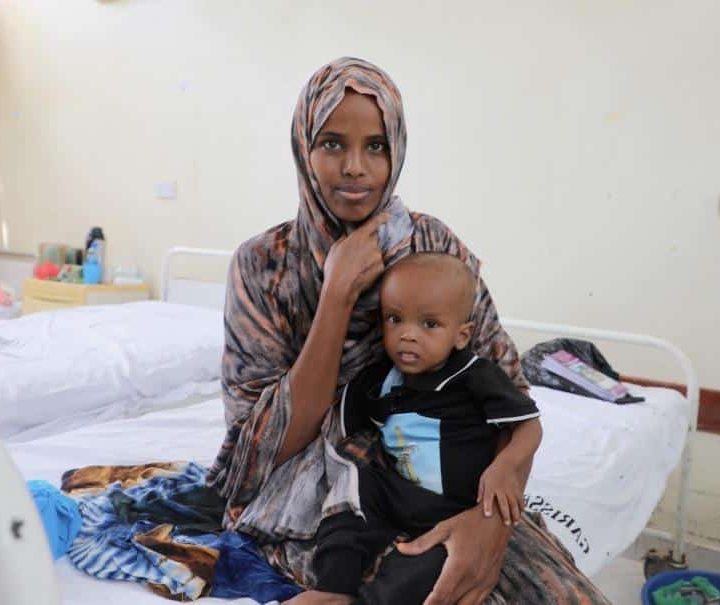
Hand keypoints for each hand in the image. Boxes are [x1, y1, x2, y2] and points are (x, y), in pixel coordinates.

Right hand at [322, 213, 388, 304]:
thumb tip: (348, 237)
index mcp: (359, 236)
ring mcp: (377, 256)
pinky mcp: (381, 267)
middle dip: (368, 245)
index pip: (374, 223)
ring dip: (370, 258)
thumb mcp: (335, 248)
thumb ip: (345, 239)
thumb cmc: (334, 267)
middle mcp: (371, 243)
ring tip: (357, 267)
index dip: (381, 218)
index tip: (387, 215)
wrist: (341, 286)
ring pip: (376, 253)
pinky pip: (378, 265)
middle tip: (357, 256)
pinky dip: (372, 268)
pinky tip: (362, 273)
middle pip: (374, 240)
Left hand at [396, 506, 510, 604]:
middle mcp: (473, 578)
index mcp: (460, 566)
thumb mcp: (444, 528)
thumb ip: (422, 542)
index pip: (441, 595)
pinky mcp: (491, 582)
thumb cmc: (470, 522)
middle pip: (452, 604)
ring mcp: (484, 582)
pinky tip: (458, 603)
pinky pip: (479, 602)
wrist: (498, 519)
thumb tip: (401, 547)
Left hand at [477, 459, 523, 525]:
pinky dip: (521, 507)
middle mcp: (501, 489)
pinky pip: (520, 500)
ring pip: (514, 504)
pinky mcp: (517, 490)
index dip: (488, 506)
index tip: (488, 515)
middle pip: (503, 503)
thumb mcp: (483, 479)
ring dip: (515, 514)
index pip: (488, 498)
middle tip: (506, 524)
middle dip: (505, 514)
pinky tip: (521, 514)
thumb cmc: (493, 472)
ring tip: (515, 523)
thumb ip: (480, 491)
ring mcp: (510, 490)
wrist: (506, 463)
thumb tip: (478, 502)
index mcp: (490, 487)